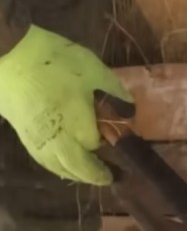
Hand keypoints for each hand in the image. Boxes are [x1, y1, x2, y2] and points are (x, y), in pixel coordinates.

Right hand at [0, 26, 133, 185]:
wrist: (5, 53)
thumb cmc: (54, 62)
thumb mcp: (93, 71)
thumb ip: (114, 91)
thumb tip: (130, 110)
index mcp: (75, 128)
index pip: (96, 147)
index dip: (109, 145)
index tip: (119, 144)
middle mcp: (54, 140)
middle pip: (74, 167)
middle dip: (92, 174)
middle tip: (107, 177)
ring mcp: (33, 138)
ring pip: (54, 166)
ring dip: (72, 172)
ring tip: (85, 171)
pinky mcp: (19, 131)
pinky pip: (41, 157)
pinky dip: (54, 163)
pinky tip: (60, 157)